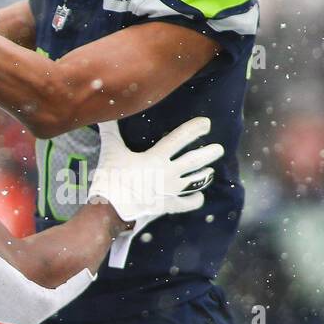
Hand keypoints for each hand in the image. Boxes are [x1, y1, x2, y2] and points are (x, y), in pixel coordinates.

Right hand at [88, 117, 222, 224]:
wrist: (110, 209)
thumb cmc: (110, 178)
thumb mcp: (111, 151)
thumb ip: (111, 131)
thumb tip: (104, 114)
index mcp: (156, 157)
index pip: (180, 138)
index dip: (195, 129)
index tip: (207, 123)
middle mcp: (168, 173)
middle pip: (194, 161)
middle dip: (209, 154)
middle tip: (219, 149)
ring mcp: (170, 191)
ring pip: (194, 182)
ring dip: (205, 175)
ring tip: (211, 170)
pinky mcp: (167, 206)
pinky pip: (186, 203)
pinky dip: (195, 200)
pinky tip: (200, 197)